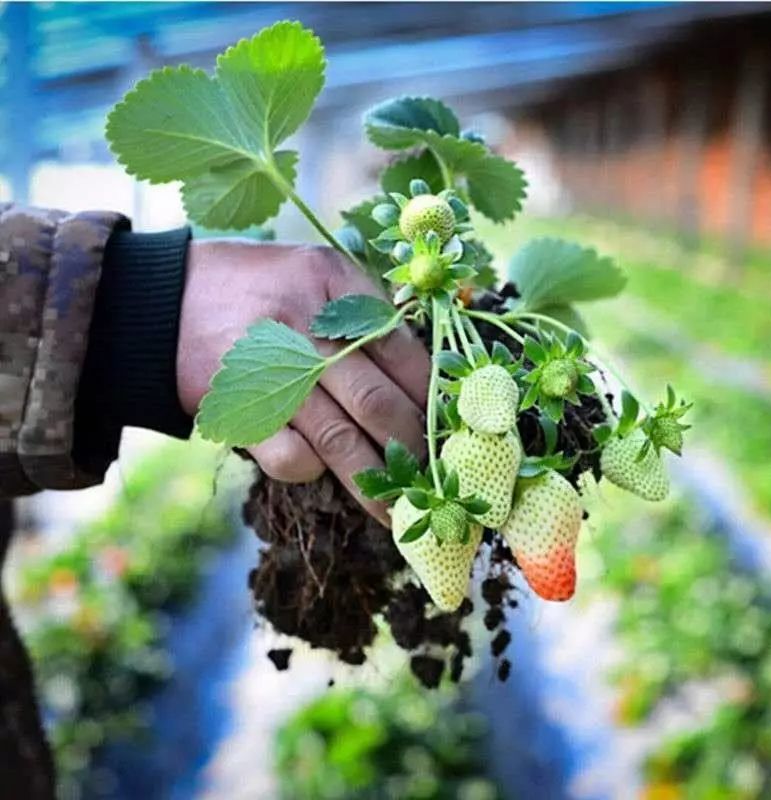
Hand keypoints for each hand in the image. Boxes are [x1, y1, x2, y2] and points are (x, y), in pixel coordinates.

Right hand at [176, 239, 428, 524]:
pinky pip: (290, 458)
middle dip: (412, 446)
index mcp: (334, 280)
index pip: (403, 349)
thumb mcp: (315, 275)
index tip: (446, 425)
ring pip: (340, 440)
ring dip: (375, 481)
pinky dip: (314, 472)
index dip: (431, 397)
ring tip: (399, 505)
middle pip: (377, 401)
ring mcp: (268, 371)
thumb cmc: (258, 290)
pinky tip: (323, 470)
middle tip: (430, 471)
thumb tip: (421, 381)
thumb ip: (365, 314)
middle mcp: (304, 324)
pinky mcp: (237, 410)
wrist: (162, 299)